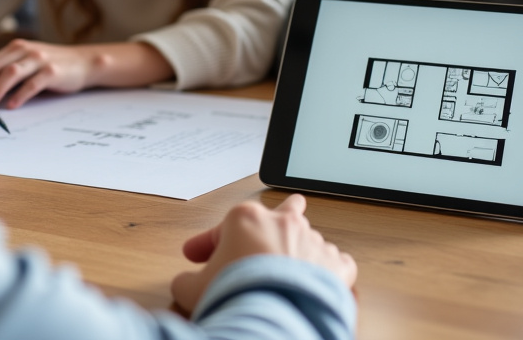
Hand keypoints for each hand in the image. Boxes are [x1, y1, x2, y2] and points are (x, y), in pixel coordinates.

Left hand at [0, 39, 95, 108]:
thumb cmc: (51, 65)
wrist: (84, 62)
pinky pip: (32, 84)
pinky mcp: (52, 72)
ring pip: (11, 73)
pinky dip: (20, 95)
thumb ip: (8, 69)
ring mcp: (39, 60)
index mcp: (15, 48)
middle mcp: (25, 50)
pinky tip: (12, 105)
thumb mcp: (28, 61)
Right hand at [170, 194, 356, 313]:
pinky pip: (337, 263)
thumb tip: (184, 284)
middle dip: (279, 216)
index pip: (222, 227)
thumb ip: (186, 280)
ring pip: (308, 237)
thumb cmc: (235, 295)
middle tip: (274, 221)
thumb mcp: (193, 287)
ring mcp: (313, 242)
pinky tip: (321, 279)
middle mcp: (283, 223)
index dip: (206, 243)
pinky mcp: (337, 266)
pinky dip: (329, 271)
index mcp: (246, 219)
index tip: (195, 256)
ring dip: (298, 251)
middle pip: (286, 208)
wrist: (272, 314)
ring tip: (290, 267)